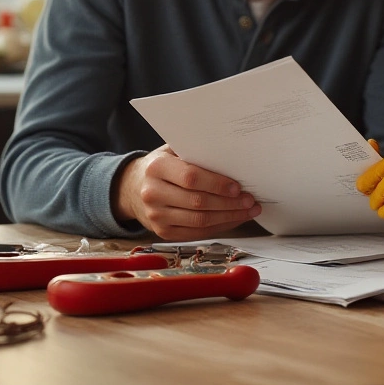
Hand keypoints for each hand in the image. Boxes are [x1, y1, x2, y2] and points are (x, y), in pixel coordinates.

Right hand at [113, 144, 260, 239]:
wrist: (133, 188)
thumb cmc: (162, 166)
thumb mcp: (172, 151)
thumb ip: (195, 152)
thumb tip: (232, 157)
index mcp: (156, 168)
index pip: (190, 178)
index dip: (216, 184)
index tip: (237, 186)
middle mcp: (153, 193)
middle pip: (198, 202)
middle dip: (229, 203)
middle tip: (250, 200)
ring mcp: (156, 216)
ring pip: (200, 221)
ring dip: (229, 217)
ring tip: (248, 210)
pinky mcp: (163, 232)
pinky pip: (197, 232)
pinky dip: (220, 227)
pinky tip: (234, 219)